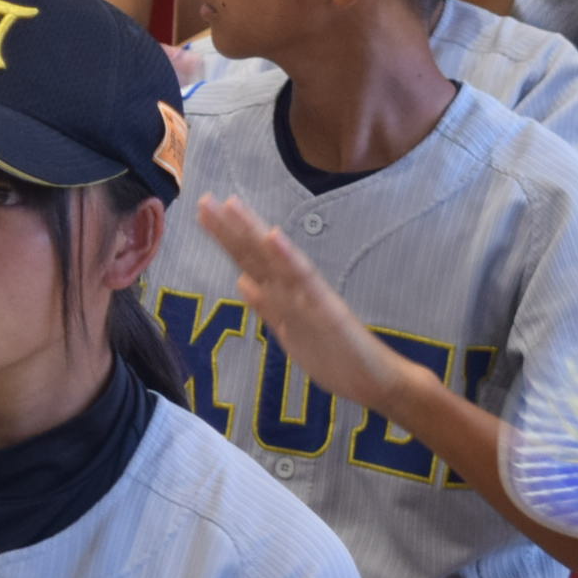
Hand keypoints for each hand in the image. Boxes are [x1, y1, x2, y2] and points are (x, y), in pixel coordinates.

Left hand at [196, 196, 418, 419]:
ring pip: (275, 260)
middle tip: (203, 199)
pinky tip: (273, 236)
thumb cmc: (334, 355)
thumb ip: (267, 306)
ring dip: (252, 231)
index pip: (249, 260)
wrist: (374, 378)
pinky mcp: (326, 308)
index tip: (204, 212)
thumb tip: (242, 280)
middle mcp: (293, 288)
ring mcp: (309, 296)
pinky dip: (287, 257)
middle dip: (229, 228)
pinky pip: (304, 281)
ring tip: (231, 204)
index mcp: (284, 293)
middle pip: (255, 254)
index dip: (227, 236)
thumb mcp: (289, 330)